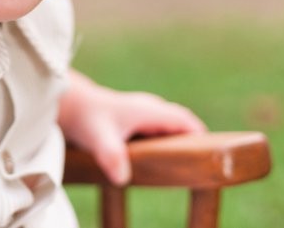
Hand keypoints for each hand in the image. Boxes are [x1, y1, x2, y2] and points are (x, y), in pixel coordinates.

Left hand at [58, 70, 205, 184]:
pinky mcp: (134, 121)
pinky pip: (158, 132)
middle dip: (194, 142)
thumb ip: (110, 155)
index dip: (201, 136)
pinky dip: (164, 144)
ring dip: (179, 143)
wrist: (68, 104)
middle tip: (204, 168)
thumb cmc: (84, 117)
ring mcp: (142, 114)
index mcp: (149, 111)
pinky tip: (160, 163)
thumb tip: (122, 178)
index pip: (185, 121)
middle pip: (181, 124)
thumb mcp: (97, 138)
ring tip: (187, 169)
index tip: (215, 154)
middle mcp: (149, 109)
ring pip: (169, 128)